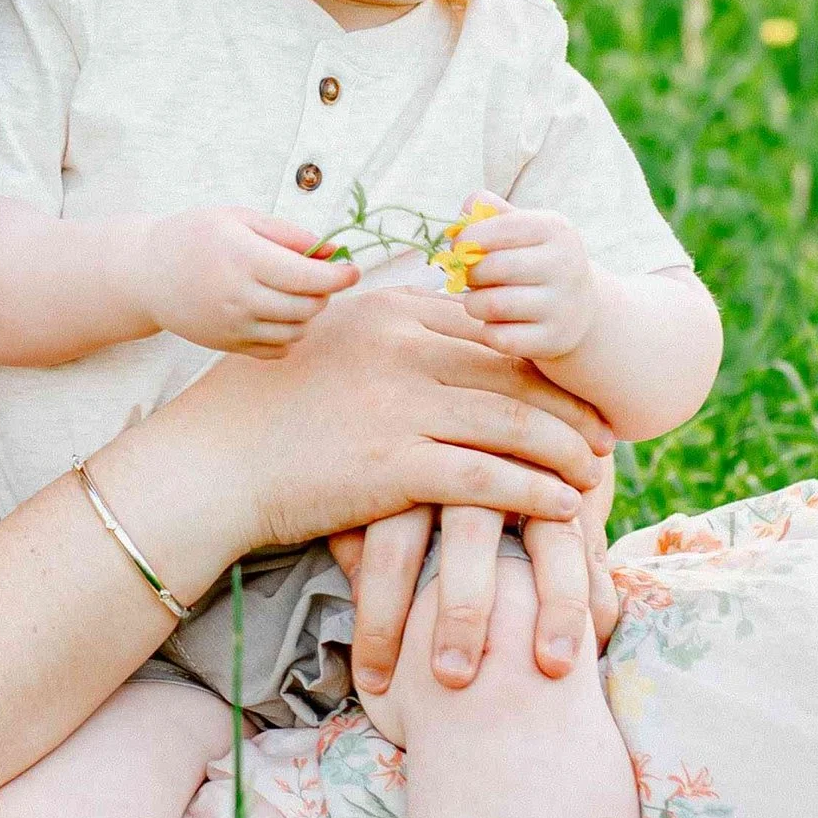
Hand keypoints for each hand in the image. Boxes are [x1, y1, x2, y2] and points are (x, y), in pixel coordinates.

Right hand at [130, 209, 354, 352]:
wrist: (146, 274)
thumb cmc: (195, 236)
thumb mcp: (240, 218)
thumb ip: (289, 235)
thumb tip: (334, 251)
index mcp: (244, 258)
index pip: (307, 278)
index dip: (338, 277)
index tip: (352, 270)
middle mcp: (239, 297)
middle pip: (306, 307)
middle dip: (324, 293)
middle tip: (318, 275)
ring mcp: (233, 326)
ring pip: (295, 331)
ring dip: (307, 313)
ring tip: (294, 292)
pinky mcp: (227, 345)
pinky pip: (276, 350)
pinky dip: (288, 335)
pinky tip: (277, 313)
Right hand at [212, 281, 611, 558]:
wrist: (210, 462)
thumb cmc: (262, 408)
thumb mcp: (326, 343)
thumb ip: (386, 337)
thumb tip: (438, 333)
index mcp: (388, 311)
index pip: (489, 329)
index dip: (540, 359)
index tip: (572, 383)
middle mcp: (401, 348)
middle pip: (513, 373)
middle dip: (568, 405)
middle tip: (606, 430)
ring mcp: (399, 405)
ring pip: (512, 423)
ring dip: (566, 450)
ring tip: (598, 471)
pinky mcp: (394, 465)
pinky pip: (488, 478)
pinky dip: (536, 492)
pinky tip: (565, 507)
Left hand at [329, 449, 620, 696]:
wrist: (499, 411)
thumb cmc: (420, 481)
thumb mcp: (380, 496)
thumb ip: (356, 537)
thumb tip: (347, 587)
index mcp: (416, 465)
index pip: (390, 544)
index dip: (380, 617)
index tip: (374, 683)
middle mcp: (479, 461)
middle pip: (469, 534)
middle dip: (460, 609)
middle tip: (452, 679)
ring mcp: (540, 472)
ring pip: (549, 537)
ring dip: (555, 604)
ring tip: (553, 668)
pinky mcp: (583, 493)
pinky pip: (595, 544)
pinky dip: (595, 593)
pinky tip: (593, 641)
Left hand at [454, 207, 598, 367]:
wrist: (579, 307)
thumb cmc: (536, 260)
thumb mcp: (523, 229)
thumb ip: (491, 213)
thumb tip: (466, 208)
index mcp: (556, 230)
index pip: (501, 227)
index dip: (468, 237)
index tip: (458, 247)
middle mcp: (566, 265)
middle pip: (494, 267)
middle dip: (469, 273)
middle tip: (467, 277)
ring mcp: (562, 306)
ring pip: (493, 305)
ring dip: (474, 304)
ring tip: (479, 300)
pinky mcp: (553, 339)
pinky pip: (501, 338)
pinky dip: (489, 331)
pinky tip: (498, 323)